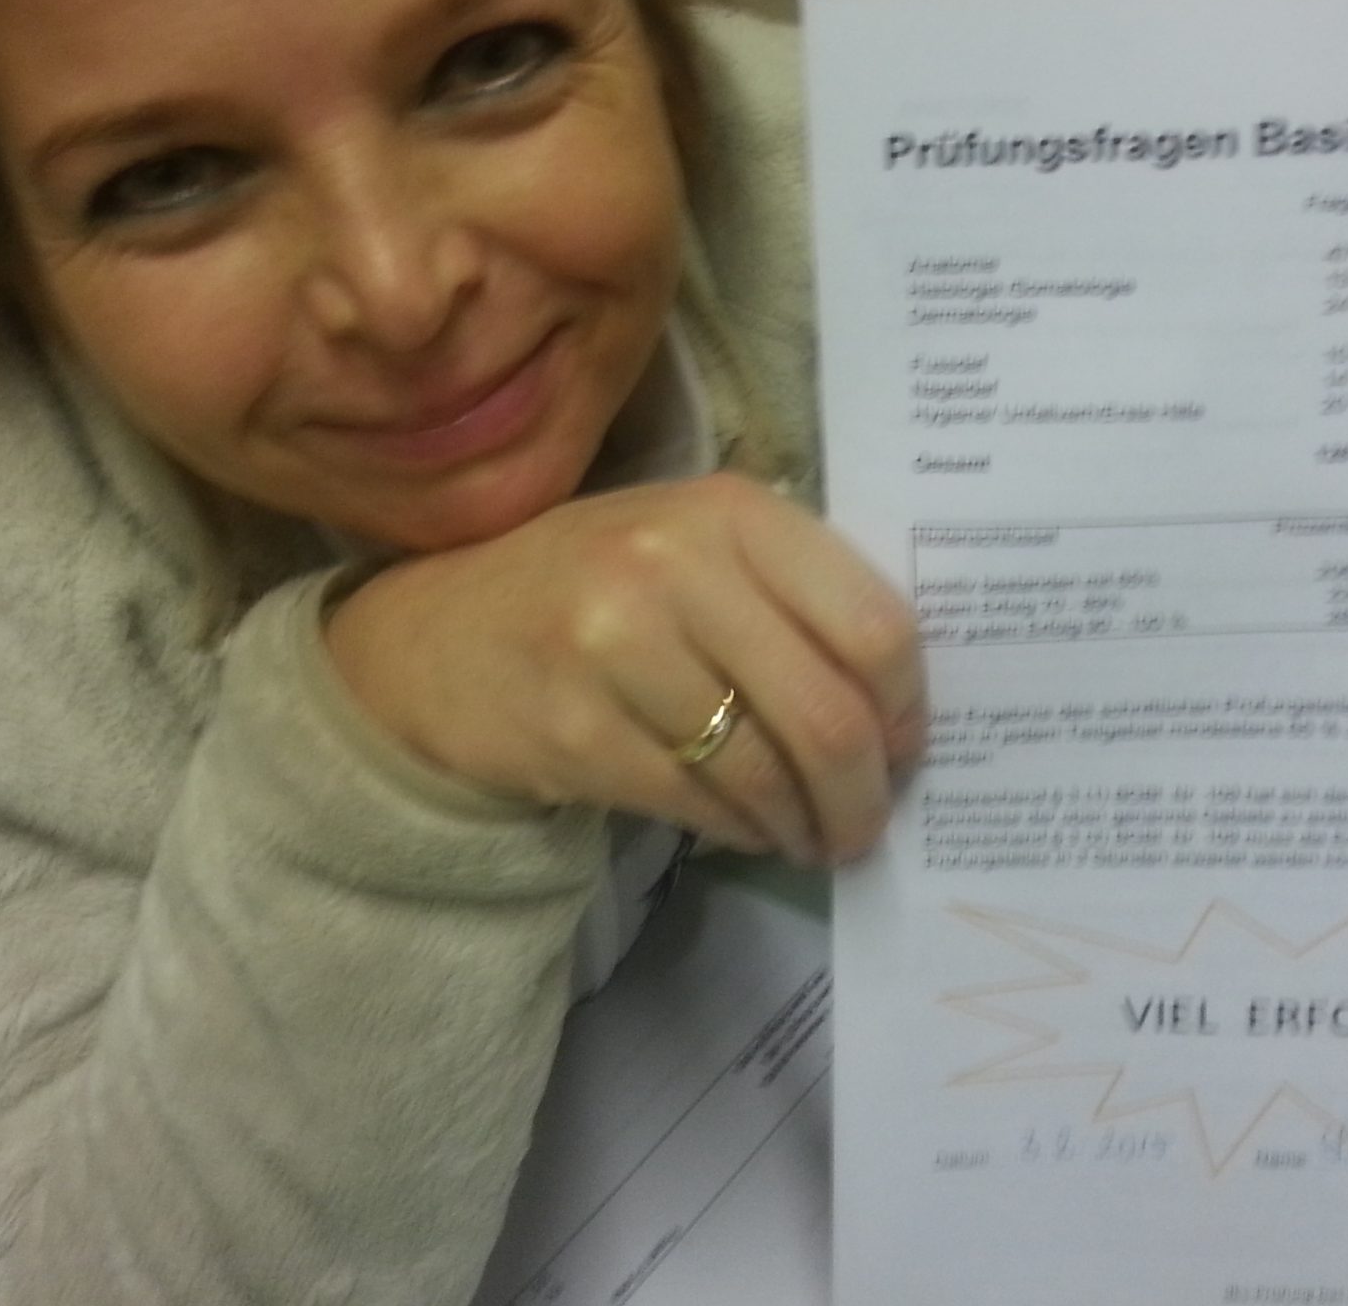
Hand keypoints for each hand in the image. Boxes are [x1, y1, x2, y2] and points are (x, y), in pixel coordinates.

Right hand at [324, 473, 923, 863]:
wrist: (439, 633)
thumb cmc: (597, 583)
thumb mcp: (696, 544)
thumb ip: (792, 592)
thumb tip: (901, 708)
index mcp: (731, 510)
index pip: (873, 624)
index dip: (908, 707)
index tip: (907, 748)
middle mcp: (675, 565)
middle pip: (827, 715)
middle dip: (865, 792)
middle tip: (868, 824)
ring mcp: (616, 646)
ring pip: (764, 772)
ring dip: (806, 824)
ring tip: (812, 836)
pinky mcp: (575, 730)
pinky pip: (699, 805)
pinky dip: (743, 832)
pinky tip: (750, 829)